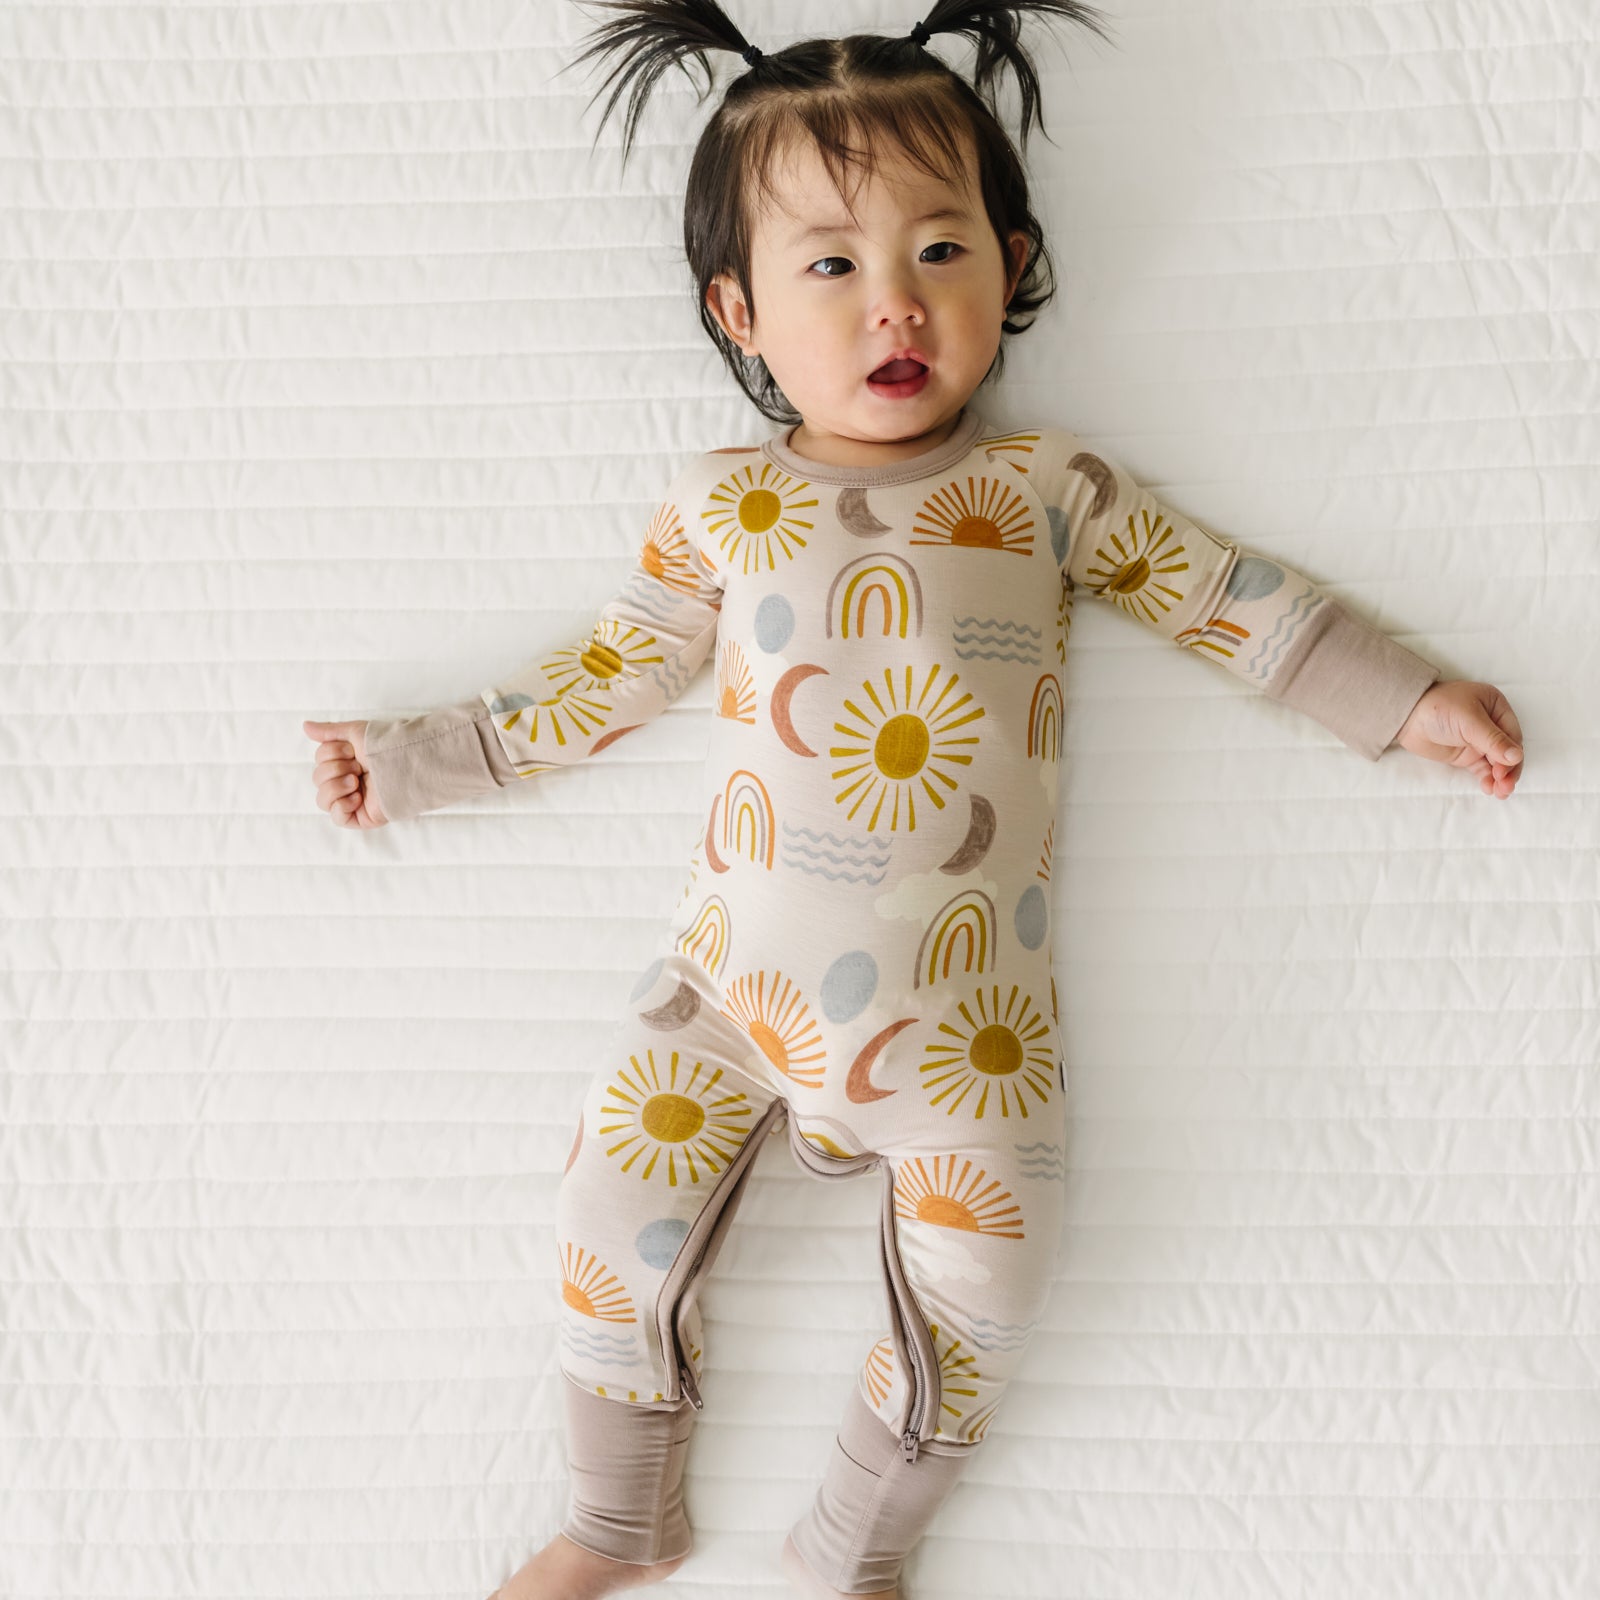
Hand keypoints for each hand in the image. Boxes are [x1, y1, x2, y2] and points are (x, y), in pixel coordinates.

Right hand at [303, 719, 388, 827]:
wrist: (404, 764)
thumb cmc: (385, 746)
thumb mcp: (354, 732)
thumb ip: (329, 731)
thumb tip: (305, 726)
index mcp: (344, 761)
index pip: (319, 759)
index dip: (333, 753)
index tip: (354, 751)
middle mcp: (345, 781)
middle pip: (317, 778)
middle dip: (335, 769)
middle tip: (358, 767)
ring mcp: (352, 800)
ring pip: (322, 799)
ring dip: (336, 787)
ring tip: (356, 782)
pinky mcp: (360, 817)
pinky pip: (336, 817)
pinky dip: (342, 806)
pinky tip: (358, 797)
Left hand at [1394, 682, 1523, 798]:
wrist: (1405, 716)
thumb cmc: (1436, 709)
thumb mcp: (1468, 721)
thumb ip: (1492, 740)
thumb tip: (1516, 756)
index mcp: (1496, 707)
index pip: (1512, 735)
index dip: (1512, 754)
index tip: (1506, 771)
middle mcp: (1491, 724)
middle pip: (1507, 751)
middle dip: (1508, 770)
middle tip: (1505, 787)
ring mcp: (1478, 741)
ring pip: (1497, 762)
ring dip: (1500, 778)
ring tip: (1500, 793)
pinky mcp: (1466, 755)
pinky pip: (1483, 769)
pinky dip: (1487, 779)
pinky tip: (1489, 789)